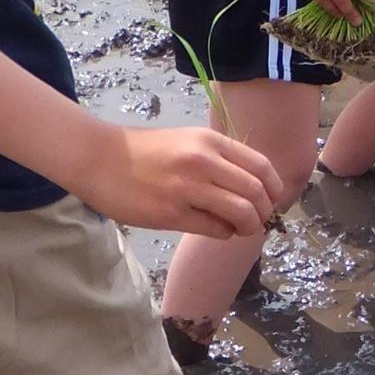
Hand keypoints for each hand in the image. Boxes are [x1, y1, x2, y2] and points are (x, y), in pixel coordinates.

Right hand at [76, 125, 282, 238]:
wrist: (100, 159)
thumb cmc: (145, 151)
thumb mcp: (187, 141)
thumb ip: (218, 158)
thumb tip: (252, 185)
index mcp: (210, 141)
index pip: (260, 166)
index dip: (274, 188)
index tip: (272, 200)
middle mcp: (203, 161)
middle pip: (256, 192)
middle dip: (265, 211)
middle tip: (258, 220)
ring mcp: (188, 188)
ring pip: (241, 213)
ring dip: (248, 226)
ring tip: (240, 228)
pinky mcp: (172, 214)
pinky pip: (215, 229)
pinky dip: (224, 233)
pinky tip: (217, 230)